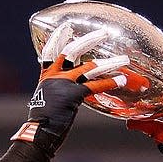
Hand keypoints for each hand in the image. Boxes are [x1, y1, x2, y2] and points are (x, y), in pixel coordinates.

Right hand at [18, 24, 128, 157]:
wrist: (39, 133)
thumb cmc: (43, 122)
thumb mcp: (46, 101)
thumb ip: (58, 90)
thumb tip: (72, 88)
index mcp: (46, 77)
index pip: (50, 52)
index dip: (58, 38)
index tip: (66, 28)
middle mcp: (54, 76)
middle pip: (72, 51)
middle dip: (89, 40)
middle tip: (103, 34)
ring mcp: (64, 84)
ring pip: (90, 66)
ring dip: (109, 63)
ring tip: (123, 59)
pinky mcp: (74, 94)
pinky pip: (95, 85)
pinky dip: (110, 82)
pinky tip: (121, 80)